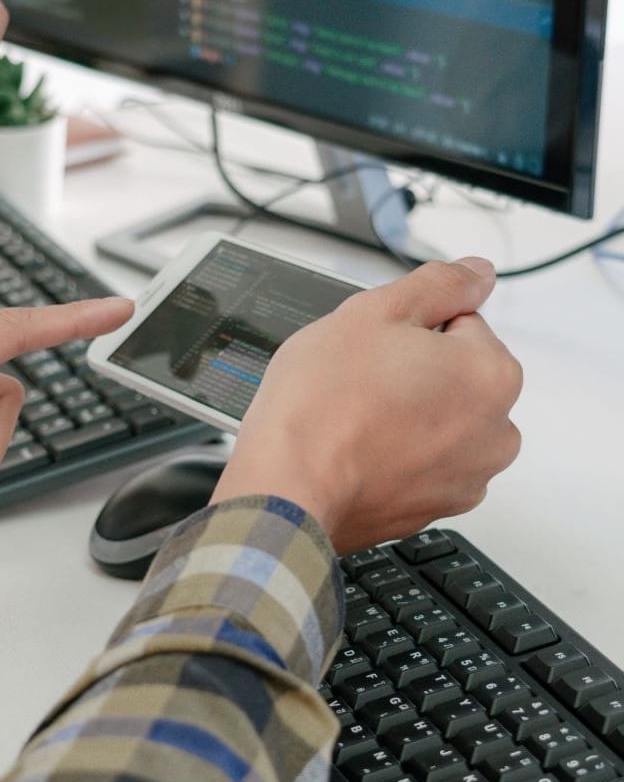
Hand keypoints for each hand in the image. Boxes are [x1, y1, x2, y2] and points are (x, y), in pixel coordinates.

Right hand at [212, 259, 522, 554]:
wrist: (286, 490)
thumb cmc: (322, 406)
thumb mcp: (373, 313)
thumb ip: (438, 284)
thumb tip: (478, 271)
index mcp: (491, 374)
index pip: (460, 322)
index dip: (408, 328)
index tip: (373, 347)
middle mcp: (495, 431)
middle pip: (454, 376)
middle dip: (413, 372)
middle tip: (357, 381)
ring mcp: (467, 478)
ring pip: (438, 422)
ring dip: (406, 415)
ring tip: (353, 420)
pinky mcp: (434, 510)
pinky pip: (420, 466)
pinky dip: (395, 457)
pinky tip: (355, 452)